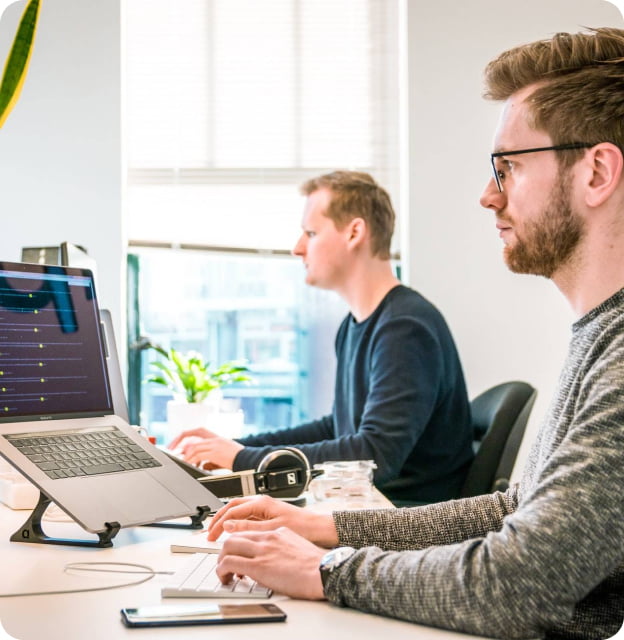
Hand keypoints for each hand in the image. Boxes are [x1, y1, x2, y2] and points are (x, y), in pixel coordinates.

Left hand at [169, 429, 243, 469]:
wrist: (250, 460)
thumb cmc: (239, 460)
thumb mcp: (223, 458)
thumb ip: (211, 460)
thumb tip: (202, 465)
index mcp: (216, 438)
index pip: (197, 430)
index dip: (185, 435)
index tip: (177, 444)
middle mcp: (214, 438)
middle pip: (191, 435)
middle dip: (179, 442)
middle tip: (171, 451)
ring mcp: (215, 444)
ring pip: (193, 447)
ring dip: (185, 455)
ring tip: (180, 462)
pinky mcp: (216, 452)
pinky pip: (199, 455)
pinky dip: (191, 461)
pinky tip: (189, 465)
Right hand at [208, 495, 338, 547]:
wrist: (320, 528)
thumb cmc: (302, 526)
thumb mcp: (272, 529)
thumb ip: (249, 527)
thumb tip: (228, 526)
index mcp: (261, 503)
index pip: (231, 511)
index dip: (218, 523)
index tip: (210, 535)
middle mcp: (262, 502)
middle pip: (232, 507)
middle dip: (218, 519)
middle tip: (209, 533)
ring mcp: (265, 508)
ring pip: (239, 511)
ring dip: (227, 521)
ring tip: (218, 533)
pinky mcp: (269, 515)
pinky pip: (247, 517)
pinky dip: (237, 524)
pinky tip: (235, 534)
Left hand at [216, 527, 325, 599]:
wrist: (323, 571)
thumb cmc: (316, 565)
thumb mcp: (297, 546)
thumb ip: (282, 546)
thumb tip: (276, 557)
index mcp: (278, 532)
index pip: (249, 531)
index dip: (239, 542)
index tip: (235, 551)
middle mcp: (268, 538)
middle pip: (235, 535)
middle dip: (224, 549)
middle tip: (224, 561)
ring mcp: (262, 550)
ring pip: (228, 546)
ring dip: (221, 559)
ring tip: (223, 571)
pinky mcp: (258, 566)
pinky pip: (230, 562)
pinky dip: (222, 570)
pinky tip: (225, 577)